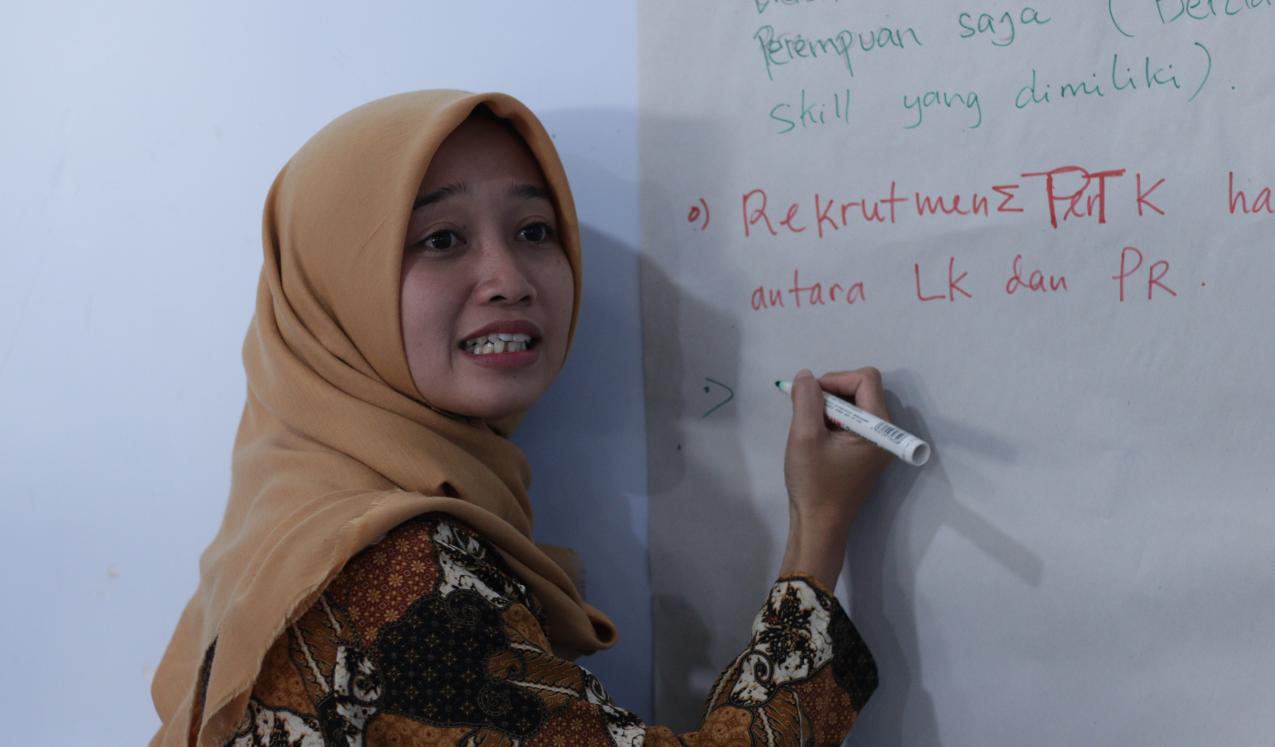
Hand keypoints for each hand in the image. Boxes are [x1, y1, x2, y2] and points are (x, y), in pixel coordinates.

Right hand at [778, 367, 893, 587]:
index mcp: (880, 429)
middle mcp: (887, 434)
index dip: (835, 379)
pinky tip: (818, 440)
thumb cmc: (814, 484)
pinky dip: (834, 423)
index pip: (866, 379)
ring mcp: (880, 446)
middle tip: (806, 413)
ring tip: (810, 430)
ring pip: (857, 407)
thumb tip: (806, 376)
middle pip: (863, 391)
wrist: (820, 527)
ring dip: (830, 409)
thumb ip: (806, 400)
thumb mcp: (805, 436)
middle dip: (832, 394)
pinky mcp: (869, 455)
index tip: (810, 396)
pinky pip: (855, 424)